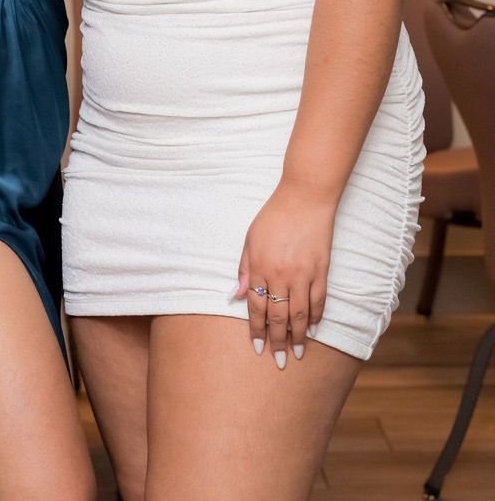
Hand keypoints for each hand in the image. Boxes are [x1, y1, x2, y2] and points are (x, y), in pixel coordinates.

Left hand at [235, 180, 335, 367]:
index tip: (258, 347)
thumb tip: (236, 297)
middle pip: (278, 316)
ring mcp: (303, 274)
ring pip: (300, 314)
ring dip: (299, 337)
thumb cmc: (273, 216)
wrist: (305, 198)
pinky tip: (313, 329)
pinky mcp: (321, 271)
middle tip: (278, 361)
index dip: (256, 329)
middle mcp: (281, 275)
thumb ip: (244, 269)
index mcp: (260, 266)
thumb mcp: (250, 239)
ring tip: (297, 354)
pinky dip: (316, 317)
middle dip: (277, 341)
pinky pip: (319, 301)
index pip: (256, 307)